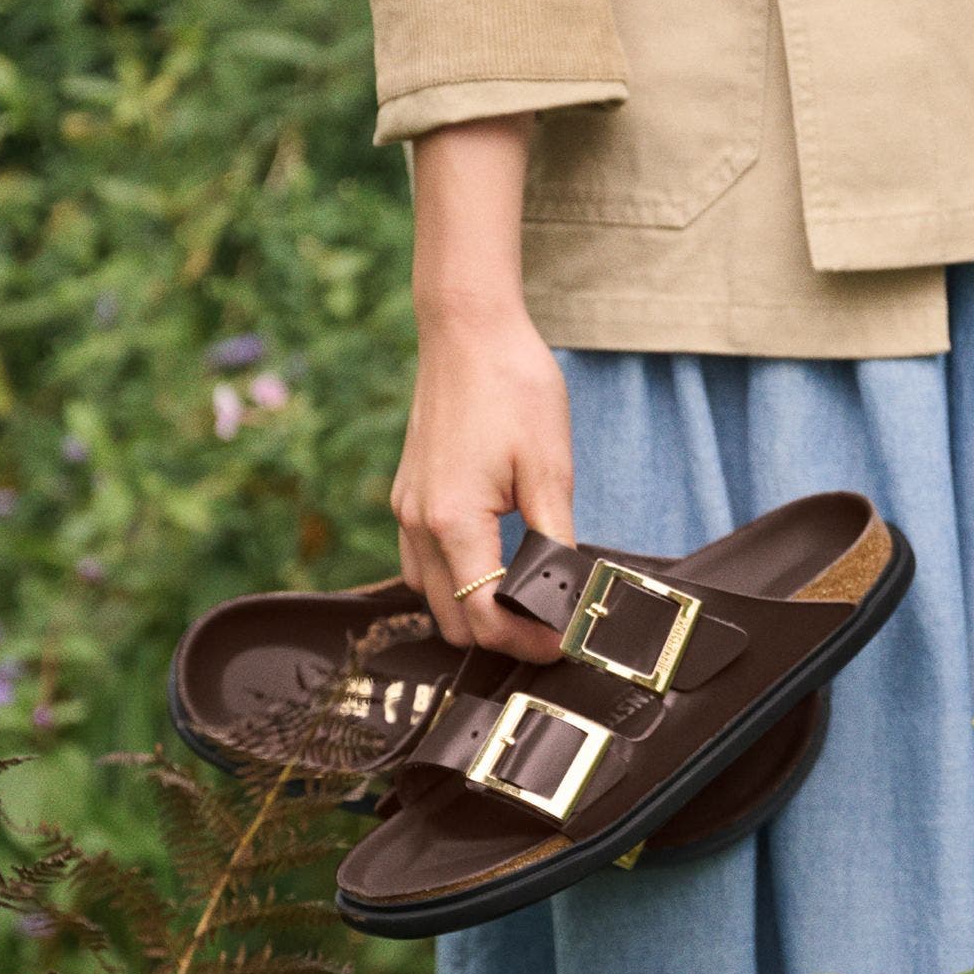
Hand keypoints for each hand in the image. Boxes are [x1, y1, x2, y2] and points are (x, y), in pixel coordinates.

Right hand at [391, 113, 571, 659]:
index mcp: (454, 522)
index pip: (483, 616)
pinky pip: (419, 561)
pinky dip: (451, 580)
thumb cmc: (512, 386)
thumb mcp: (550, 467)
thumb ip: (554, 539)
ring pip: (428, 595)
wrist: (467, 329)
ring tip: (523, 605)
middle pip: (449, 619)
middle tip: (550, 633)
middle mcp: (419, 523)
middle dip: (499, 636)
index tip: (563, 644)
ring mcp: (406, 509)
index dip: (526, 642)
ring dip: (470, 611)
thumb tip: (567, 593)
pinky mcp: (407, 494)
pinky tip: (488, 567)